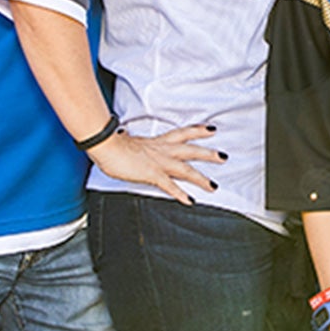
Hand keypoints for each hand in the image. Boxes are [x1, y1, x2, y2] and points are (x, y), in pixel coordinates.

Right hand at [88, 124, 221, 202]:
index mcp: (157, 142)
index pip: (182, 133)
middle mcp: (162, 150)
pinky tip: (190, 201)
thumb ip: (133, 144)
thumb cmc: (112, 143)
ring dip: (201, 178)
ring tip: (213, 185)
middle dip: (208, 154)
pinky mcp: (152, 174)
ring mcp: (158, 162)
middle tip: (223, 156)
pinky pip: (170, 185)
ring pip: (186, 169)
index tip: (210, 129)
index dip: (197, 131)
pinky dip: (180, 194)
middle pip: (190, 150)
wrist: (106, 145)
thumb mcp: (127, 142)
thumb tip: (125, 139)